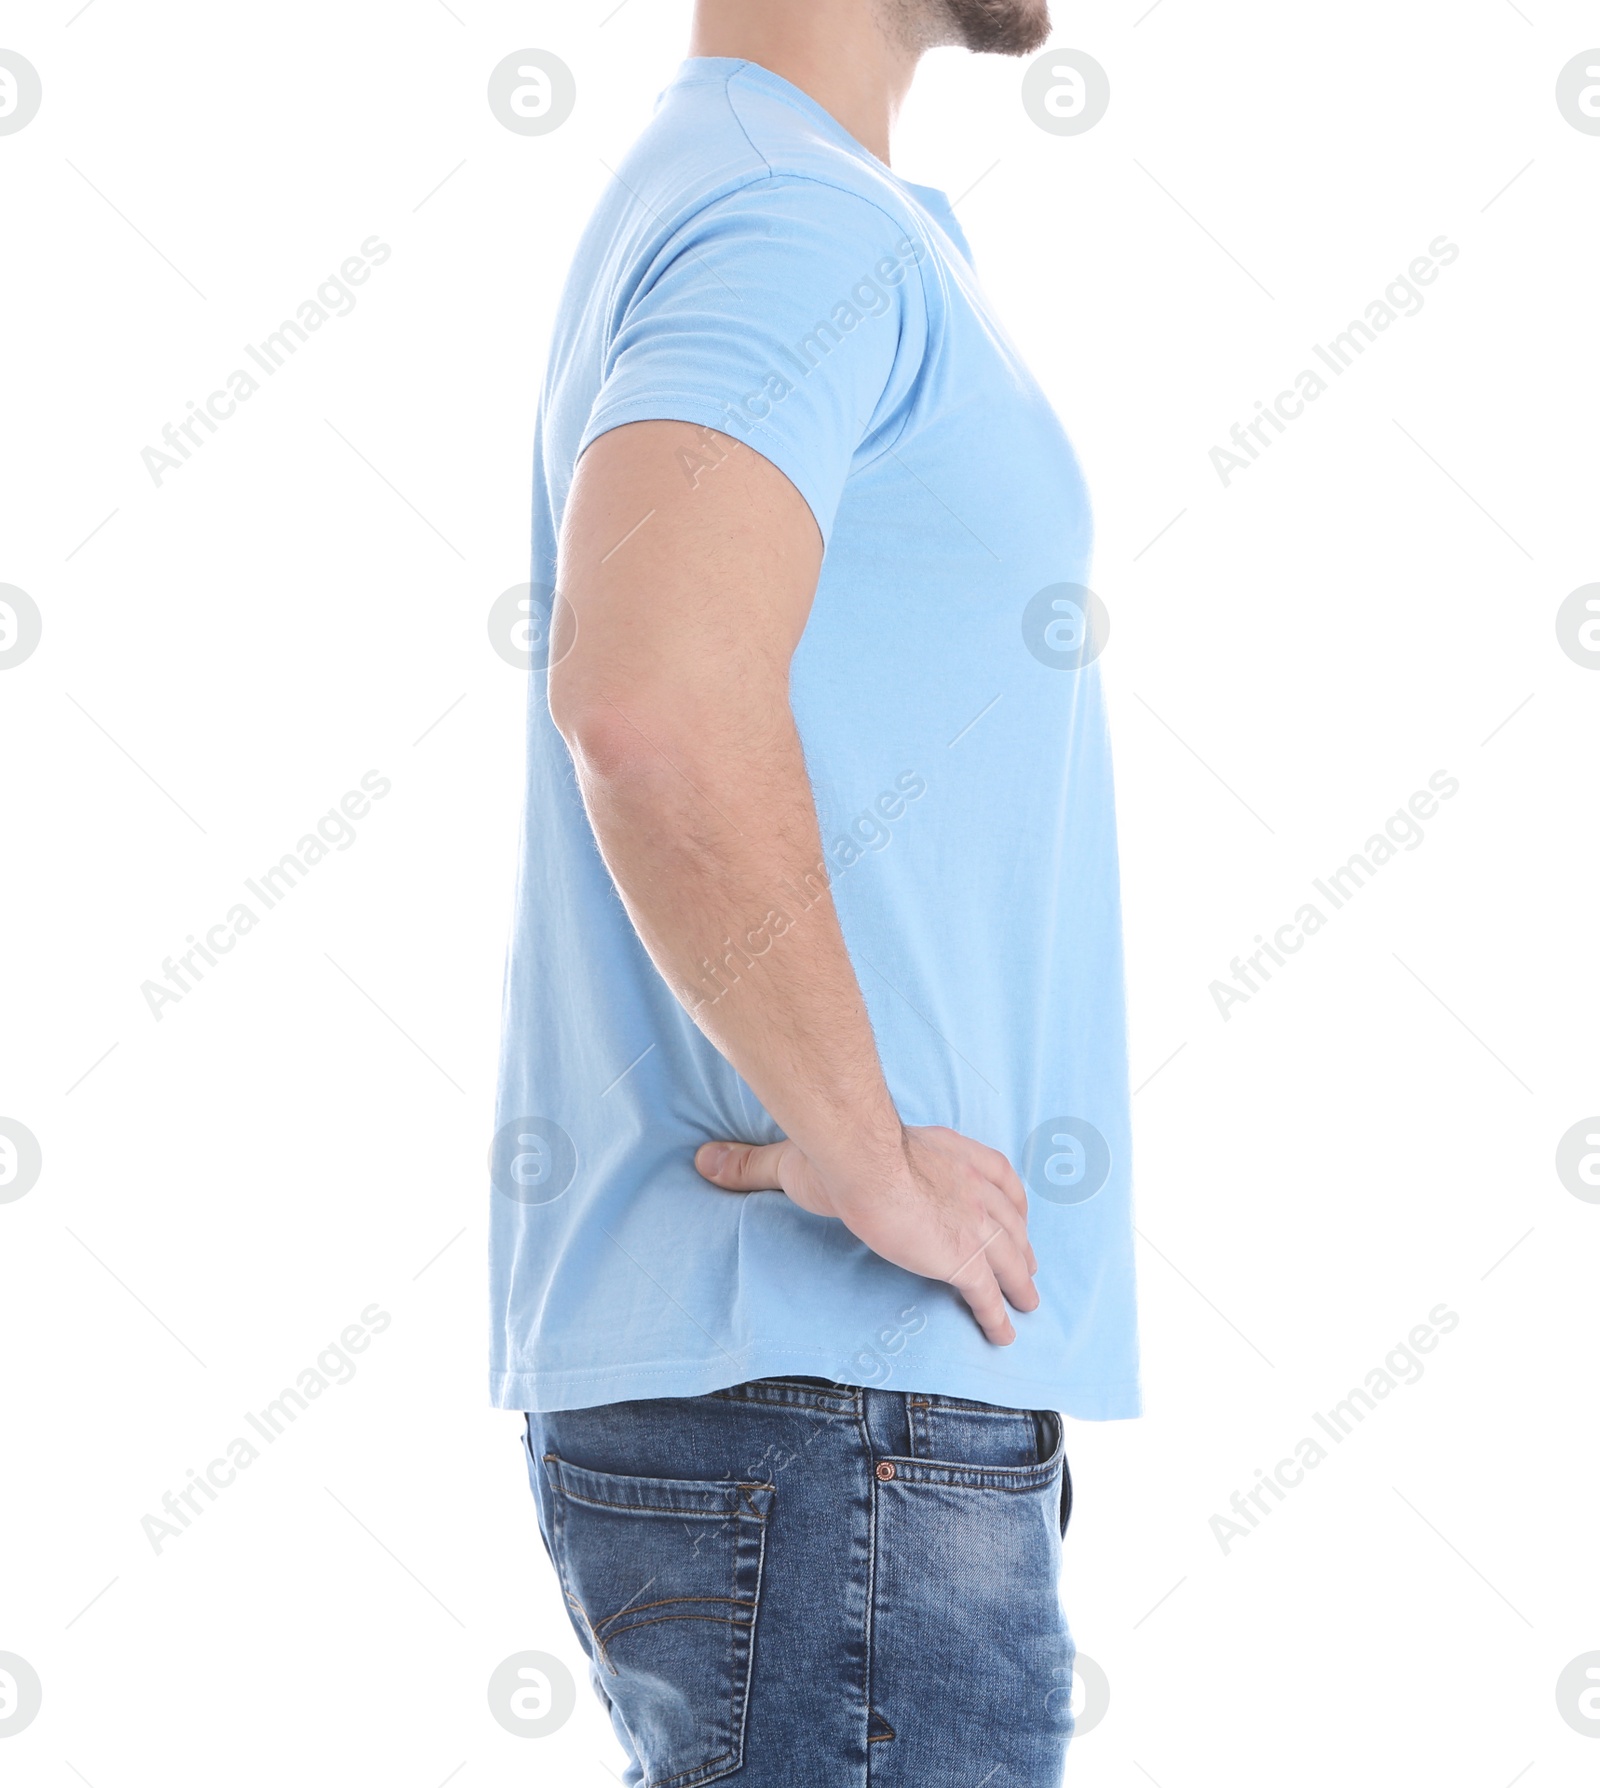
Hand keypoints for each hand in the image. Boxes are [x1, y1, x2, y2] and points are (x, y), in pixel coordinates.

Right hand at [695, 1125, 1038, 1344]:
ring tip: (1030, 1301)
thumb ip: (754, 1162)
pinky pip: (989, 1296)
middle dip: (1020, 1240)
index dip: (1003, 1193)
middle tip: (1028, 1261)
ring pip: (1011, 1257)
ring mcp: (973, 1223)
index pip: (991, 1171)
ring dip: (1022, 1279)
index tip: (1011, 1207)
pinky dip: (1000, 1316)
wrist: (864, 1163)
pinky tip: (1005, 1335)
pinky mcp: (964, 1259)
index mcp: (947, 1154)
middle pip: (1010, 1217)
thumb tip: (703, 1161)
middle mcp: (972, 1185)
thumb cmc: (838, 1150)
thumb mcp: (798, 1155)